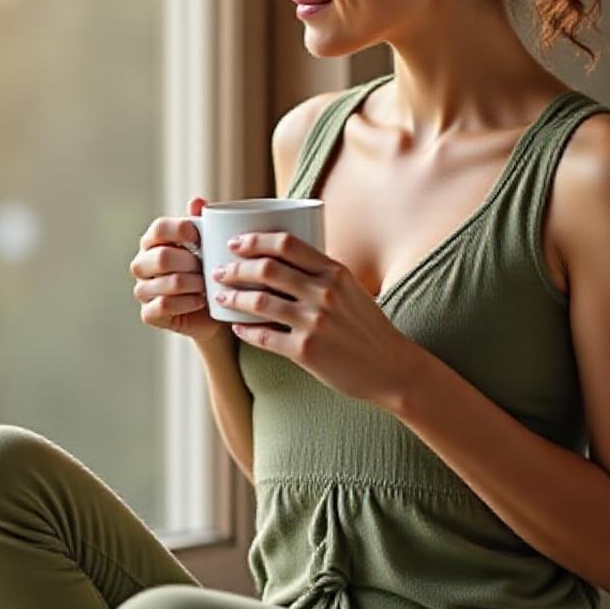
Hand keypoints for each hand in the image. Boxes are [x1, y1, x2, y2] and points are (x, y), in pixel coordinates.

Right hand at [130, 197, 226, 345]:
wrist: (215, 311)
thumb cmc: (209, 272)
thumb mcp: (210, 245)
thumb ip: (203, 222)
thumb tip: (196, 201)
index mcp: (153, 242)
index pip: (158, 228)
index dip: (181, 230)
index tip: (201, 239)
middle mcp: (142, 264)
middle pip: (162, 257)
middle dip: (192, 263)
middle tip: (208, 268)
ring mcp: (142, 289)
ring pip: (167, 282)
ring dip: (194, 284)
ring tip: (207, 285)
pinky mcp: (148, 313)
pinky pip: (164, 305)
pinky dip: (187, 303)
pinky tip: (201, 301)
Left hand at [211, 230, 423, 406]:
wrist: (390, 368)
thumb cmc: (367, 327)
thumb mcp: (351, 289)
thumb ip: (321, 273)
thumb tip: (281, 258)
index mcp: (335, 272)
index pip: (286, 244)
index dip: (254, 240)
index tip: (235, 243)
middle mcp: (324, 293)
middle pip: (266, 269)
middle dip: (235, 268)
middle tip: (219, 271)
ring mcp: (314, 322)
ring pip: (259, 301)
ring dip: (233, 297)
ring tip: (220, 296)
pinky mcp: (305, 351)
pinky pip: (264, 336)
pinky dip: (245, 330)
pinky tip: (237, 327)